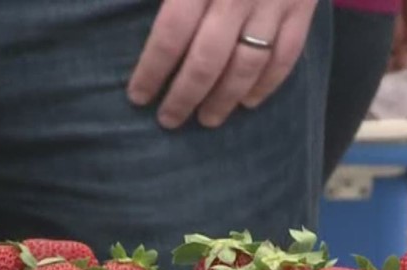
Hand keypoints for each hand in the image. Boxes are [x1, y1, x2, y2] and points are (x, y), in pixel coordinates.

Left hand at [127, 0, 319, 129]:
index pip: (171, 34)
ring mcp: (276, 0)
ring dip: (223, 99)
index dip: (153, 70)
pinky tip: (247, 102)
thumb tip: (103, 4)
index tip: (137, 95)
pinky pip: (287, 56)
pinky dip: (267, 84)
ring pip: (248, 65)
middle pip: (208, 60)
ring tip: (205, 120)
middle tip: (167, 120)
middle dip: (185, 96)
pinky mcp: (303, 6)